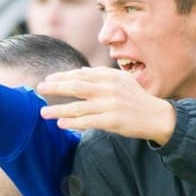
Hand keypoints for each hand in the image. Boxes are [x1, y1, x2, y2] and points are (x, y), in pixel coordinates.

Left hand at [35, 67, 177, 143]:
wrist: (156, 116)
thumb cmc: (136, 99)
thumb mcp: (121, 80)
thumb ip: (100, 75)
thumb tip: (78, 72)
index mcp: (110, 77)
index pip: (80, 75)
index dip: (62, 77)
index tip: (47, 80)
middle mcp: (109, 88)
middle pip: (76, 86)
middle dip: (56, 87)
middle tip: (39, 88)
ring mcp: (110, 105)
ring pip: (78, 107)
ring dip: (59, 110)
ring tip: (43, 113)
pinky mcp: (112, 121)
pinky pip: (87, 122)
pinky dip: (73, 123)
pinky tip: (61, 124)